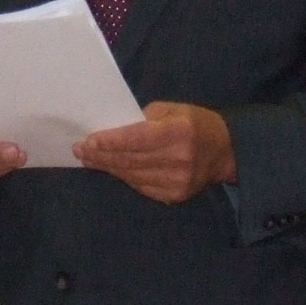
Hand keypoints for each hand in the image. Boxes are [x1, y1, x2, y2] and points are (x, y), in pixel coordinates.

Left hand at [73, 102, 237, 204]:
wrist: (225, 151)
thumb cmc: (194, 123)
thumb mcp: (173, 109)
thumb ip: (144, 118)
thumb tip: (112, 130)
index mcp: (180, 131)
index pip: (137, 139)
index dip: (111, 142)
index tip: (88, 141)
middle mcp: (179, 158)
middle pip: (131, 160)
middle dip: (101, 156)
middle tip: (80, 151)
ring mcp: (177, 181)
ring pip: (132, 175)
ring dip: (108, 168)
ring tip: (89, 160)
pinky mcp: (175, 195)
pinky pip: (141, 186)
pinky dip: (124, 177)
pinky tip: (111, 169)